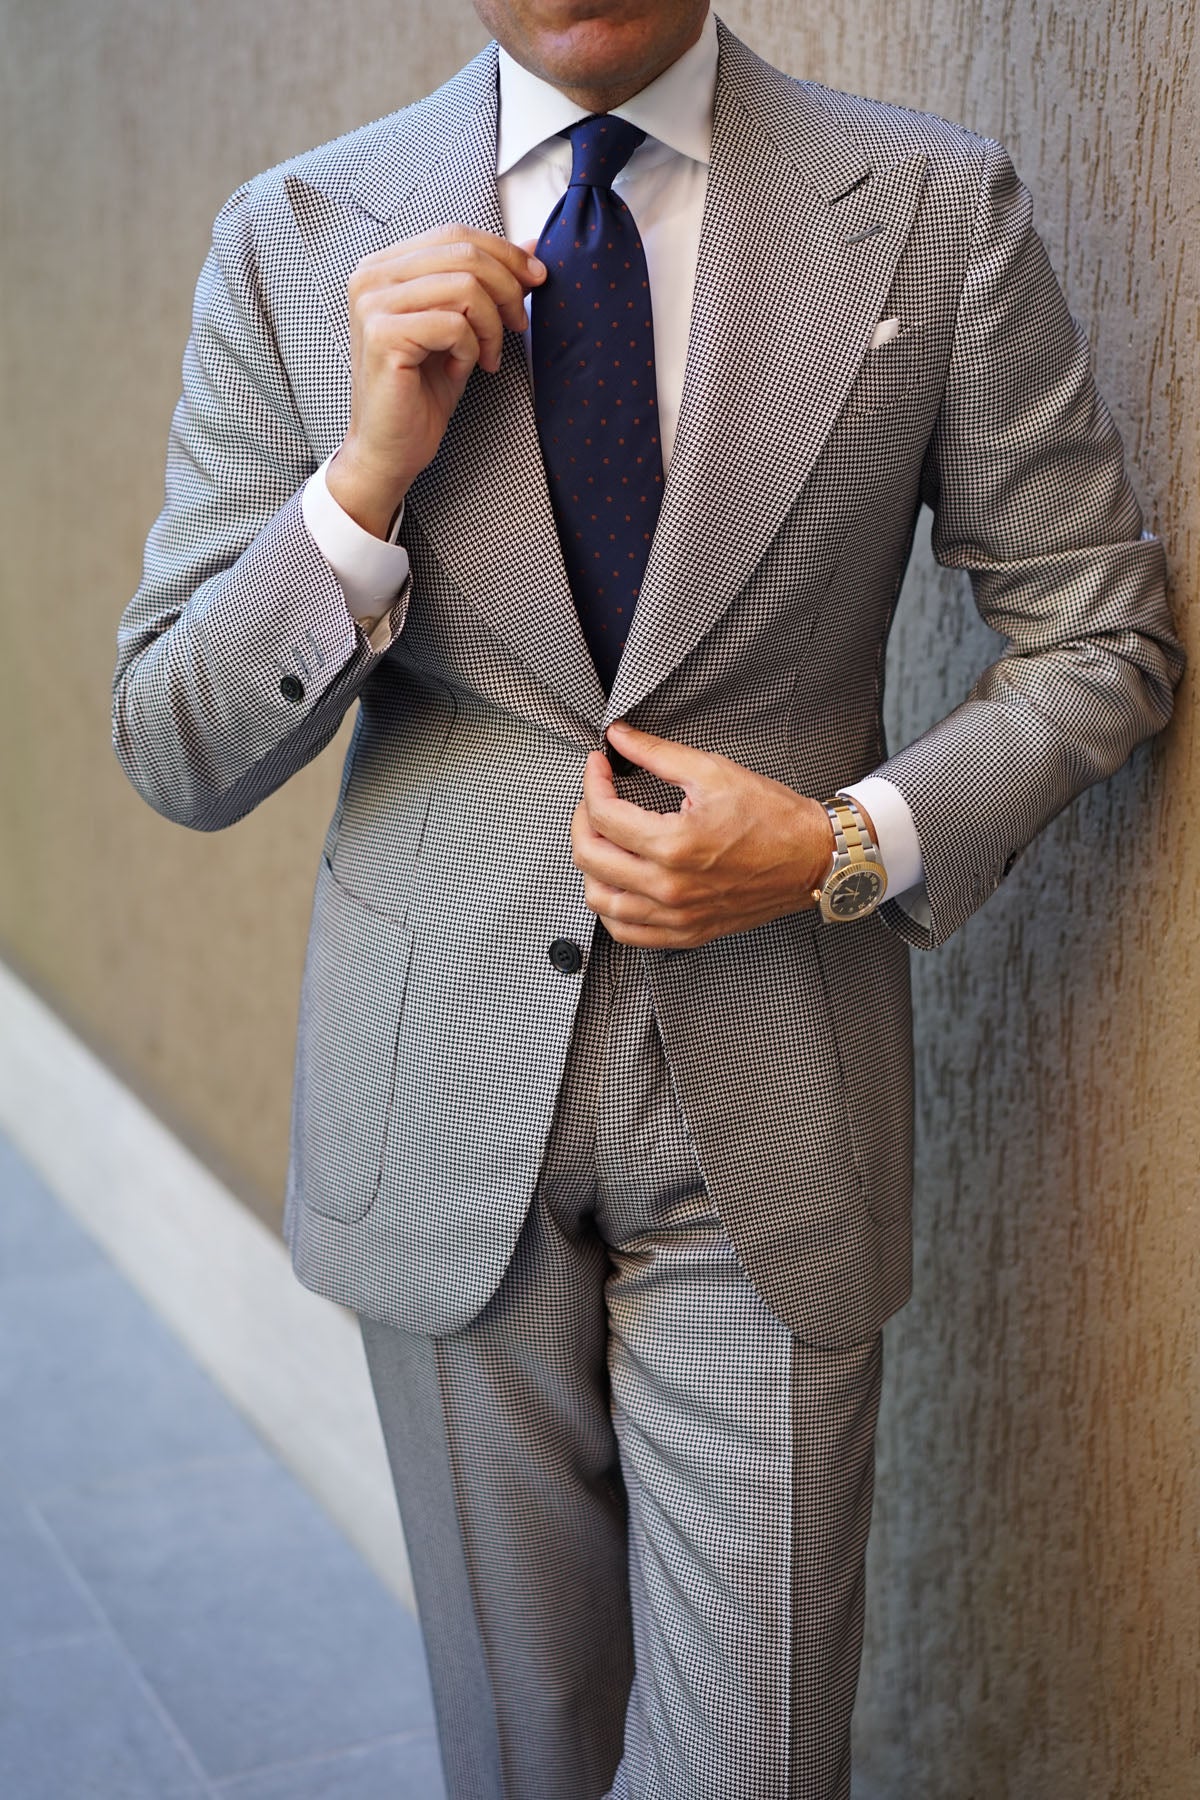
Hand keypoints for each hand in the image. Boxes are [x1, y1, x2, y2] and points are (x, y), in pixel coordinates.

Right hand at [327, 226, 546, 536]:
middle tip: (518, 325)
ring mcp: (372, 304)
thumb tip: (531, 244)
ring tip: (488, 356)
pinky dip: (471, 349)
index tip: (537, 279)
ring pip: (465, 287)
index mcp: (384, 267)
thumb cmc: (423, 391)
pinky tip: (462, 370)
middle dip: (507, 289)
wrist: (391, 448)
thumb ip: (488, 282)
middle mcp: (371, 277)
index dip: (503, 253)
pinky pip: (454, 324)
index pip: (454, 234)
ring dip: (491, 325)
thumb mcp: (463, 327)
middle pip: (463, 254)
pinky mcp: (383, 335)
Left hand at [571, 720, 839, 948]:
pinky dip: (610, 908)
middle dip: (583, 819)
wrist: (813, 858)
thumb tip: (619, 737)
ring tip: (604, 840)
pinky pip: (627, 932)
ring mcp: (677, 915)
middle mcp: (670, 886)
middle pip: (590, 857)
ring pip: (600, 899)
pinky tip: (616, 883)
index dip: (593, 782)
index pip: (604, 814)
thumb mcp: (712, 772)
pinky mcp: (686, 932)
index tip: (599, 766)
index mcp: (674, 844)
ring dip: (591, 866)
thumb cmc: (772, 817)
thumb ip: (656, 753)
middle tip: (596, 798)